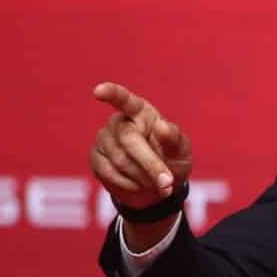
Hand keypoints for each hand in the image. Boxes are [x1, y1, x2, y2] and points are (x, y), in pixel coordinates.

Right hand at [89, 82, 192, 242]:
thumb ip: (175, 138)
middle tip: (167, 182)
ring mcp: (104, 139)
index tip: (99, 91)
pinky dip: (130, 183)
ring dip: (144, 177)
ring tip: (157, 183)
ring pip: (120, 160)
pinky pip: (110, 172)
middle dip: (150, 163)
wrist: (158, 185)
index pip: (124, 99)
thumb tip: (162, 126)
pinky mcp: (96, 158)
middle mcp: (118, 122)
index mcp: (141, 112)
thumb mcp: (181, 150)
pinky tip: (139, 184)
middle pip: (129, 140)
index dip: (112, 93)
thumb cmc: (172, 158)